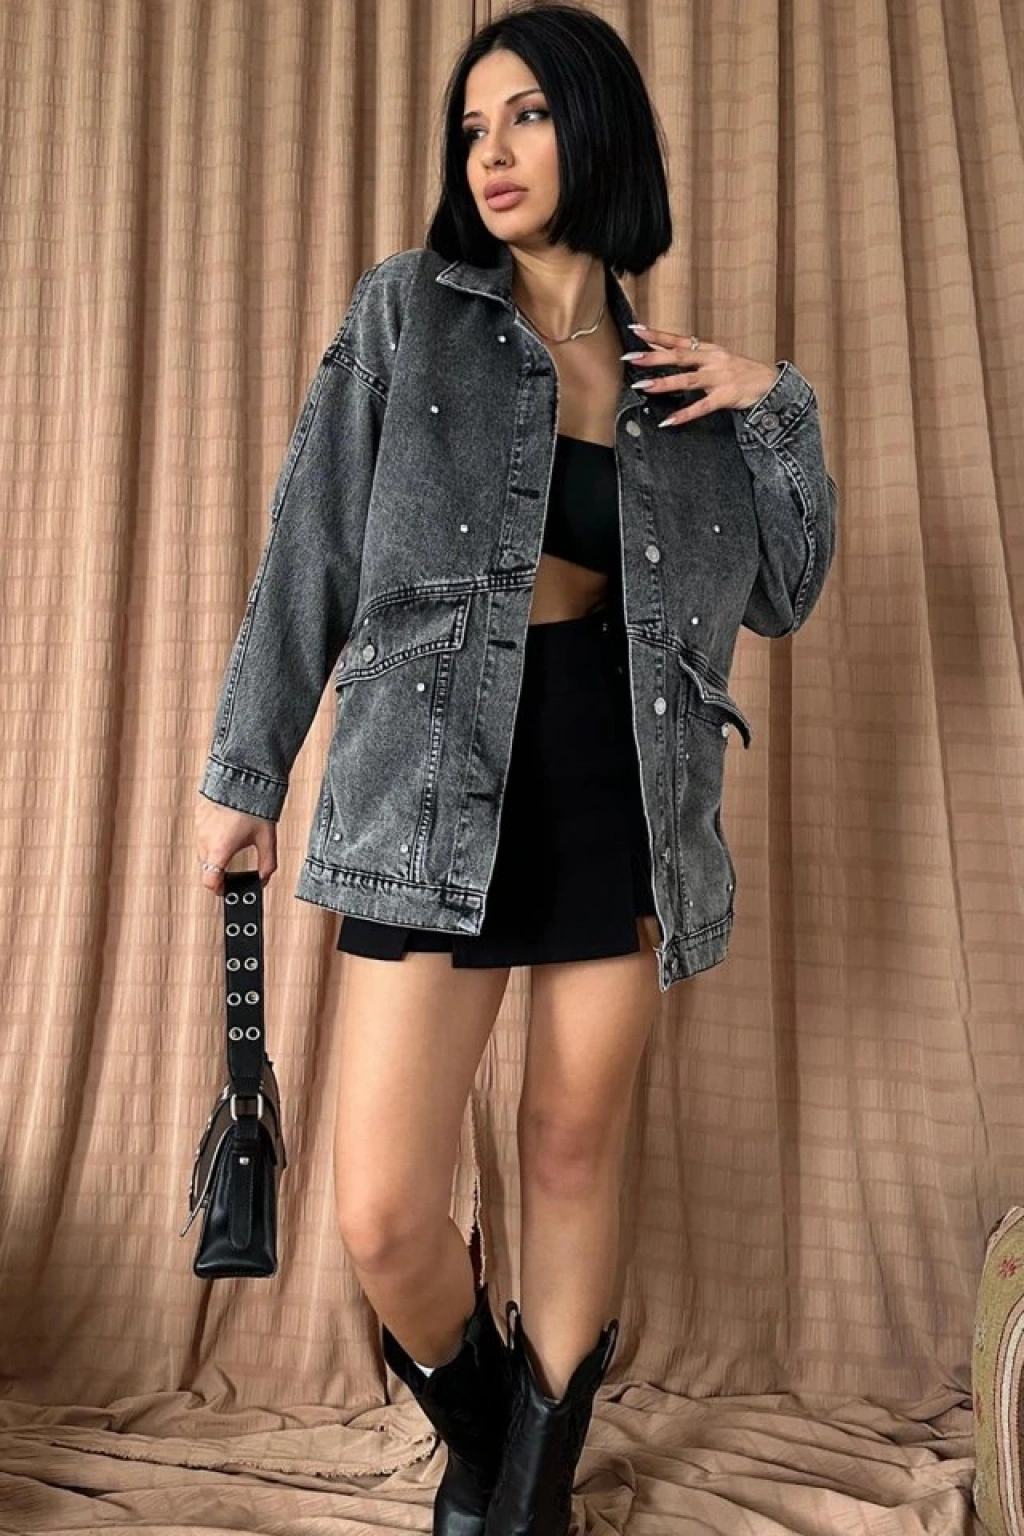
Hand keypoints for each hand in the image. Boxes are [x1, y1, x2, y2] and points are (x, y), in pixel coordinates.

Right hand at [195, 794, 277, 896]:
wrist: (243, 777)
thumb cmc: (255, 807)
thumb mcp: (267, 839)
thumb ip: (267, 864)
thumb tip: (264, 879)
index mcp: (220, 849)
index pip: (209, 881)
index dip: (219, 890)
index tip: (226, 890)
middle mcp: (205, 841)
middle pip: (208, 867)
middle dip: (220, 870)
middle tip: (234, 868)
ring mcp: (199, 828)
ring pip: (204, 851)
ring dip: (216, 853)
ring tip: (234, 842)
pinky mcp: (198, 816)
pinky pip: (203, 834)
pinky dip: (213, 836)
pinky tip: (227, 828)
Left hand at [622, 325, 781, 425]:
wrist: (770, 383)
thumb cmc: (739, 371)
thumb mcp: (716, 357)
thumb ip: (692, 356)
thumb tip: (663, 351)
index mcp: (708, 349)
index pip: (678, 339)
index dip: (657, 335)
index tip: (635, 330)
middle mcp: (712, 359)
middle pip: (679, 356)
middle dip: (653, 357)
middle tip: (630, 358)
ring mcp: (719, 378)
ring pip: (688, 380)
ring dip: (664, 383)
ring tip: (642, 386)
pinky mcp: (726, 397)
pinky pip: (702, 407)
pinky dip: (685, 415)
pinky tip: (669, 421)